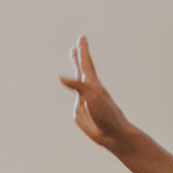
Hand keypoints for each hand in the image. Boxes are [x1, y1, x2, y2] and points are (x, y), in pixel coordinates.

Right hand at [59, 36, 133, 152]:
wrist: (112, 134)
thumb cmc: (106, 113)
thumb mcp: (92, 95)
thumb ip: (77, 85)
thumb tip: (60, 77)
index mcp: (93, 84)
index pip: (87, 63)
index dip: (83, 51)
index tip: (82, 37)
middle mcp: (89, 90)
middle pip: (82, 70)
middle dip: (79, 58)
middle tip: (76, 46)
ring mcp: (85, 100)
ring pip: (77, 82)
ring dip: (76, 71)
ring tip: (74, 61)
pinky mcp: (81, 111)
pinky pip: (74, 99)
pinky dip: (72, 91)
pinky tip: (73, 91)